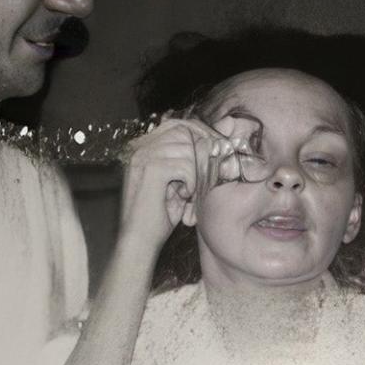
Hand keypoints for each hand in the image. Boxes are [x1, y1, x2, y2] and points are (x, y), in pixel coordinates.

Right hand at [119, 115, 223, 253]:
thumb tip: (226, 131)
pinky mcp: (150, 169)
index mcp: (143, 146)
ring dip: (197, 172)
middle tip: (210, 175)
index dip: (203, 135)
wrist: (138, 241)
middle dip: (204, 152)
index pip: (179, 123)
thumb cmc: (159, 215)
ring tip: (190, 193)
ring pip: (188, 150)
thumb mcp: (179, 181)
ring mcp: (143, 156)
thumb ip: (195, 158)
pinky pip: (186, 166)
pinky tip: (183, 197)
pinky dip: (191, 183)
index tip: (218, 152)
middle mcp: (140, 146)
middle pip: (186, 131)